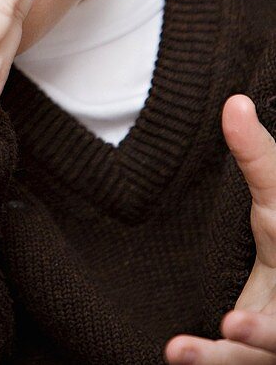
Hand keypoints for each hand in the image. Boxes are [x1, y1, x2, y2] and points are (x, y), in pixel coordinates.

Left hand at [165, 95, 275, 362]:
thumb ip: (257, 156)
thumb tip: (233, 101)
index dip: (261, 328)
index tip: (230, 322)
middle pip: (272, 347)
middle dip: (243, 349)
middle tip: (196, 345)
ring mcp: (272, 344)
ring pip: (250, 362)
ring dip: (215, 362)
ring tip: (175, 352)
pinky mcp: (251, 354)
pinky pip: (233, 362)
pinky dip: (209, 362)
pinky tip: (174, 355)